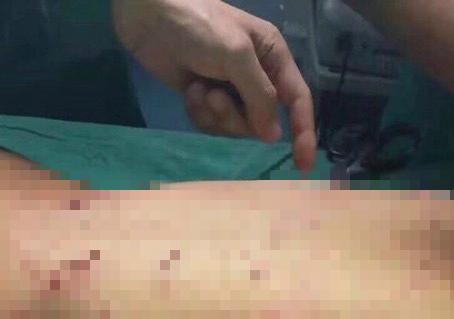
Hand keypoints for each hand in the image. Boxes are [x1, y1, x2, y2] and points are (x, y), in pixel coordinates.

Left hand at [113, 0, 316, 170]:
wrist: (150, 19)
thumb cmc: (199, 27)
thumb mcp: (236, 55)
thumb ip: (259, 95)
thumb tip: (273, 136)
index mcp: (274, 58)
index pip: (297, 101)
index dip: (303, 133)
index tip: (303, 164)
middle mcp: (256, 75)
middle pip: (261, 121)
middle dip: (237, 117)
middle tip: (216, 98)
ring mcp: (228, 88)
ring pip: (234, 125)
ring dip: (215, 114)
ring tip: (200, 90)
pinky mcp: (203, 97)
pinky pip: (211, 123)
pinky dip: (199, 112)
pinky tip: (189, 91)